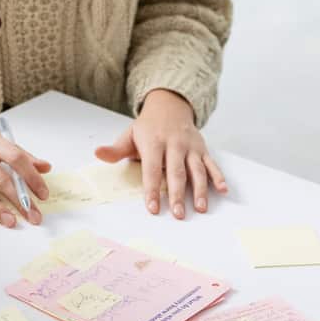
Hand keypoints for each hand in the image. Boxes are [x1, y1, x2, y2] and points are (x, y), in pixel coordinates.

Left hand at [95, 89, 226, 218]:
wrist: (170, 106)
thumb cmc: (148, 128)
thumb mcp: (129, 135)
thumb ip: (116, 149)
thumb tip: (98, 153)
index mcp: (153, 142)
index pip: (152, 169)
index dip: (152, 189)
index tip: (153, 207)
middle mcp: (174, 144)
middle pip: (176, 172)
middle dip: (178, 194)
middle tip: (178, 214)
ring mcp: (190, 147)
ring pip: (197, 170)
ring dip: (200, 190)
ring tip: (201, 208)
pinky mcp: (202, 149)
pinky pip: (212, 164)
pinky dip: (218, 177)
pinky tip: (222, 191)